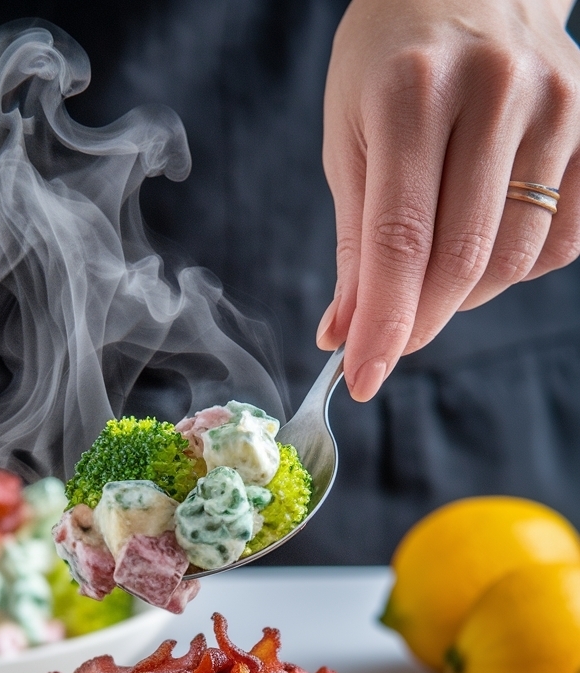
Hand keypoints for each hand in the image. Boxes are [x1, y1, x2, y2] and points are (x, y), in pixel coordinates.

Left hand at [316, 0, 579, 400]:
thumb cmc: (392, 64)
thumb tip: (344, 335)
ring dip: (464, 296)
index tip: (362, 378)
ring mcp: (557, 105)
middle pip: (461, 257)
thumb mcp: (349, 137)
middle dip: (419, 321)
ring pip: (513, 259)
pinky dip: (516, 267)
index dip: (383, 323)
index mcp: (412, 89)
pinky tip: (485, 239)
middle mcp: (495, 89)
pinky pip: (562, 242)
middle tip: (391, 342)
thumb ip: (354, 242)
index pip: (400, 238)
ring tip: (433, 271)